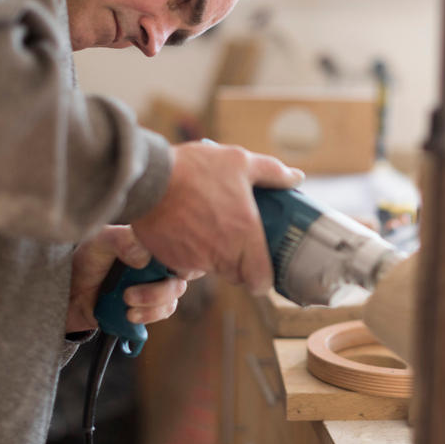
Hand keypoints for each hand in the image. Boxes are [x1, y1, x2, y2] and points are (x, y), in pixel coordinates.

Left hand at [66, 224, 199, 333]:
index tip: (168, 269)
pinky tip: (129, 316)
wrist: (67, 294)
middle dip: (159, 292)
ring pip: (171, 299)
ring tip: (127, 307)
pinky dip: (148, 317)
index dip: (182, 260)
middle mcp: (157, 268)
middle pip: (178, 279)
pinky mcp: (146, 309)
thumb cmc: (86, 261)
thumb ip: (121, 240)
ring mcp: (154, 290)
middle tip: (129, 295)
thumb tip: (144, 257)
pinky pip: (160, 315)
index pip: (180, 251)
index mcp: (152, 247)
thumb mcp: (99, 242)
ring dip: (152, 307)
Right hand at [131, 142, 303, 294]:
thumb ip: (272, 173)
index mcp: (244, 235)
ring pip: (210, 269)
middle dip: (238, 263)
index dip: (263, 277)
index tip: (261, 265)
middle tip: (234, 239)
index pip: (261, 282)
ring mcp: (194, 259)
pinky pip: (185, 264)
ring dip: (212, 257)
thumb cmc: (195, 169)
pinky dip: (188, 253)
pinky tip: (186, 229)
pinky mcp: (170, 259)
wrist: (147, 178)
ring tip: (208, 227)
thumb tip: (297, 177)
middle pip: (236, 276)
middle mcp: (221, 254)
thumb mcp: (239, 162)